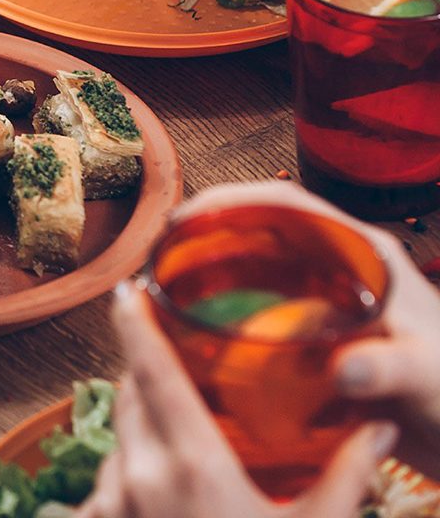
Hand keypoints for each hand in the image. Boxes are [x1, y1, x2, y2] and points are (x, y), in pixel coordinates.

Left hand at [79, 282, 396, 517]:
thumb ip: (348, 473)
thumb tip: (382, 424)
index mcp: (195, 463)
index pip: (153, 369)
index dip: (136, 321)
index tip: (127, 286)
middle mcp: (145, 476)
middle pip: (130, 395)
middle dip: (146, 372)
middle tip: (177, 365)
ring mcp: (119, 507)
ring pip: (118, 441)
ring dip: (139, 428)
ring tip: (177, 436)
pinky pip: (104, 487)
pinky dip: (125, 475)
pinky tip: (154, 487)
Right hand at [171, 181, 439, 477]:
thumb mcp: (424, 376)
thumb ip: (386, 368)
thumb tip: (340, 369)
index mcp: (363, 252)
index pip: (285, 204)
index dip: (230, 201)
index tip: (185, 217)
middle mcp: (342, 267)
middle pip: (262, 231)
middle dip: (210, 236)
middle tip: (163, 256)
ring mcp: (331, 300)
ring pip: (260, 270)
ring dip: (218, 275)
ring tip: (173, 292)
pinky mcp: (324, 336)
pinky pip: (266, 312)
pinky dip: (234, 317)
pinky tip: (208, 341)